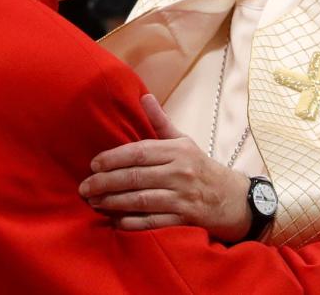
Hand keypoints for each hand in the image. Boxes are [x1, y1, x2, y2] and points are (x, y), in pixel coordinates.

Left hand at [79, 94, 252, 241]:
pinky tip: (115, 221)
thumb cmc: (201, 167)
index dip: (113, 158)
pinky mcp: (185, 220)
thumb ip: (160, 122)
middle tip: (84, 187)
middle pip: (136, 177)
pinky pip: (153, 222)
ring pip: (141, 200)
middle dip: (106, 183)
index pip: (139, 152)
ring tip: (93, 202)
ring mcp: (183, 198)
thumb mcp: (184, 141)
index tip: (93, 164)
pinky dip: (132, 223)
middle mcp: (180, 172)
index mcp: (177, 150)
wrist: (234, 199)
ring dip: (113, 202)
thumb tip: (143, 96)